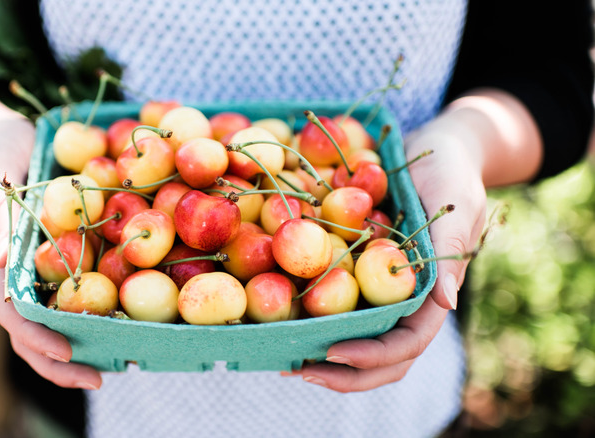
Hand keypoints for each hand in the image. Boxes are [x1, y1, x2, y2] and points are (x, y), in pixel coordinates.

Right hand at [0, 103, 101, 389]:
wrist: (7, 134)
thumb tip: (3, 261)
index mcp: (3, 256)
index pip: (13, 308)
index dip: (36, 334)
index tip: (66, 349)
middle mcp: (25, 269)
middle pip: (34, 327)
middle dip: (59, 360)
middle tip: (96, 379)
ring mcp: (47, 265)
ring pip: (57, 318)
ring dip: (80, 346)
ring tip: (113, 367)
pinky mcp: (70, 252)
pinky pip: (85, 287)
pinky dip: (101, 310)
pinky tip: (127, 324)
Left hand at [291, 114, 486, 391]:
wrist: (435, 147)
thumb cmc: (451, 172)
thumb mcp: (456, 205)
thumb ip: (449, 251)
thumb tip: (446, 304)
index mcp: (434, 292)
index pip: (409, 341)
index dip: (373, 354)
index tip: (332, 352)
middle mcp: (407, 300)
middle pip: (382, 356)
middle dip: (344, 373)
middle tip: (297, 369)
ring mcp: (383, 291)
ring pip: (359, 339)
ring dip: (326, 359)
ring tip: (284, 360)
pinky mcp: (360, 272)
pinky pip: (338, 305)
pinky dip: (313, 320)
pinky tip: (280, 322)